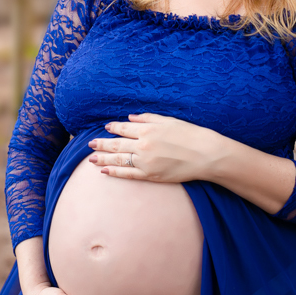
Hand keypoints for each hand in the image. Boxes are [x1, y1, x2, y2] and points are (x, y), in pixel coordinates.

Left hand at [88, 112, 213, 182]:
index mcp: (147, 129)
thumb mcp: (169, 120)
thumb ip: (147, 118)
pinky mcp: (150, 175)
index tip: (106, 128)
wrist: (205, 154)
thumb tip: (130, 118)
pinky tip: (105, 172)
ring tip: (91, 159)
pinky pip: (128, 174)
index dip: (113, 128)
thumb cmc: (190, 134)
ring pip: (118, 160)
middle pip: (116, 145)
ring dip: (103, 159)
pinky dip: (115, 173)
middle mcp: (143, 146)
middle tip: (90, 144)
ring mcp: (145, 162)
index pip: (124, 128)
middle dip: (102, 144)